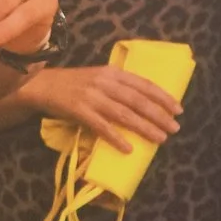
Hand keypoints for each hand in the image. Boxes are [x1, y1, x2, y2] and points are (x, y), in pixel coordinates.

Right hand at [21, 65, 182, 152]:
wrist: (42, 85)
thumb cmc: (73, 84)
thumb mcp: (98, 78)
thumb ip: (118, 87)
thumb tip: (145, 104)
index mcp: (112, 72)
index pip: (143, 84)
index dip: (162, 96)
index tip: (178, 109)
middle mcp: (104, 82)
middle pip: (137, 100)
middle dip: (159, 115)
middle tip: (174, 128)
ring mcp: (92, 96)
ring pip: (124, 114)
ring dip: (144, 127)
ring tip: (160, 139)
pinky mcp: (79, 110)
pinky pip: (102, 127)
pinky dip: (116, 138)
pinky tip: (129, 148)